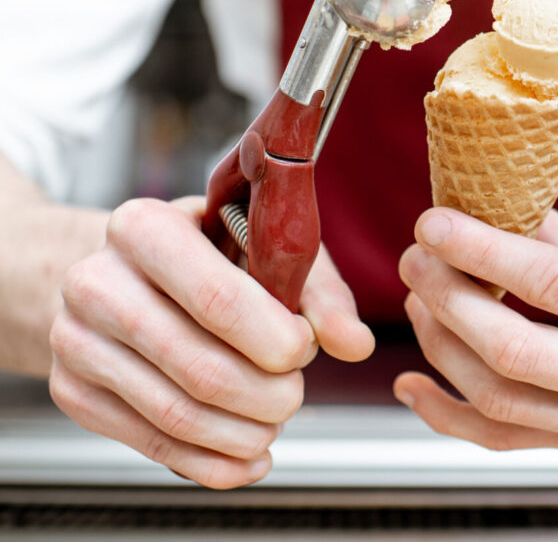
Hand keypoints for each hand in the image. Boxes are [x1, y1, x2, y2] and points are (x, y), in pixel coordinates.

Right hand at [49, 196, 373, 488]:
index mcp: (143, 226)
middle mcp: (97, 280)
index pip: (218, 300)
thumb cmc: (199, 249)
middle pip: (199, 366)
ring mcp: (75, 339)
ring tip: (274, 422)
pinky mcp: (72, 390)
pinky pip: (150, 444)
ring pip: (176, 414)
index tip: (303, 349)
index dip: (274, 339)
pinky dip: (211, 463)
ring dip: (244, 434)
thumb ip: (316, 290)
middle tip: (295, 393)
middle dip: (267, 394)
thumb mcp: (261, 245)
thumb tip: (354, 343)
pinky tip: (246, 454)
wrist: (115, 268)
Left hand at [395, 207, 557, 453]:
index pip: (552, 283)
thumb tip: (501, 214)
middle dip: (448, 296)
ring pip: (500, 401)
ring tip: (420, 295)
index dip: (482, 250)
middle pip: (513, 350)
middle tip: (416, 256)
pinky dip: (450, 418)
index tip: (436, 221)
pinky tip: (413, 385)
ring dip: (441, 345)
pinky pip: (508, 443)